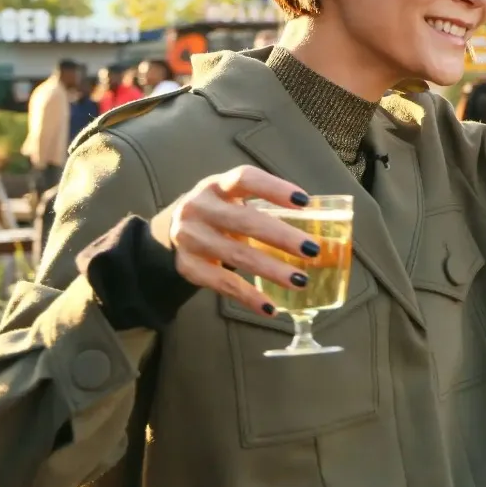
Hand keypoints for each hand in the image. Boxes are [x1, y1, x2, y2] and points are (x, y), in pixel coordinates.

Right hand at [169, 166, 319, 315]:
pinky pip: (223, 284)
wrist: (170, 231)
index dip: (274, 189)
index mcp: (216, 186)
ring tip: (300, 280)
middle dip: (281, 236)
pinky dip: (248, 296)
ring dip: (271, 269)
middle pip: (244, 221)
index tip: (304, 201)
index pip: (245, 179)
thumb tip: (316, 222)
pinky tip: (270, 307)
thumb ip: (262, 205)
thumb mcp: (231, 198)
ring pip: (236, 256)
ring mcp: (191, 238)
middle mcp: (200, 208)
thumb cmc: (217, 211)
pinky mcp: (188, 266)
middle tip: (312, 249)